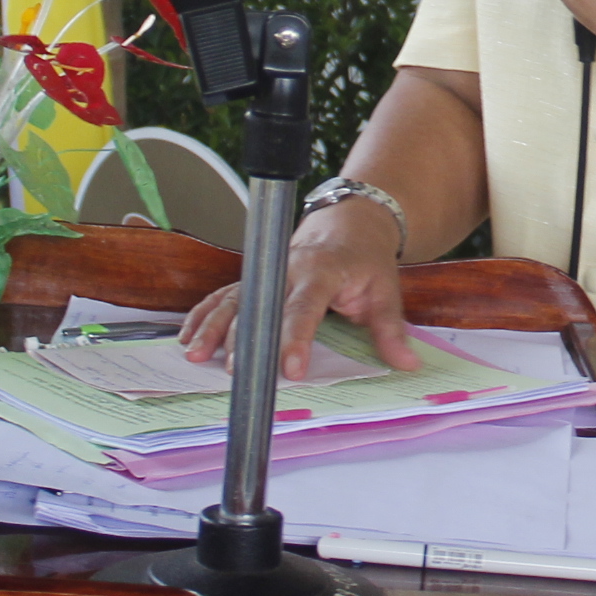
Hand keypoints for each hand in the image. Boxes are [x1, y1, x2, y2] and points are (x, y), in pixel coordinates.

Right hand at [178, 198, 418, 377]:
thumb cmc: (366, 260)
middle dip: (246, 339)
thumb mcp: (385, 291)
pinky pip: (224, 296)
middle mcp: (287, 269)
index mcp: (322, 271)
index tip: (290, 368)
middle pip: (261, 305)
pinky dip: (204, 315)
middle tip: (236, 373)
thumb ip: (390, 330)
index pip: (305, 307)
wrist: (348, 223)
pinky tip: (188, 336)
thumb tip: (407, 363)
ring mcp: (266, 272)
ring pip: (234, 299)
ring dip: (213, 327)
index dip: (296, 338)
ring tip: (195, 354)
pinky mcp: (254, 277)